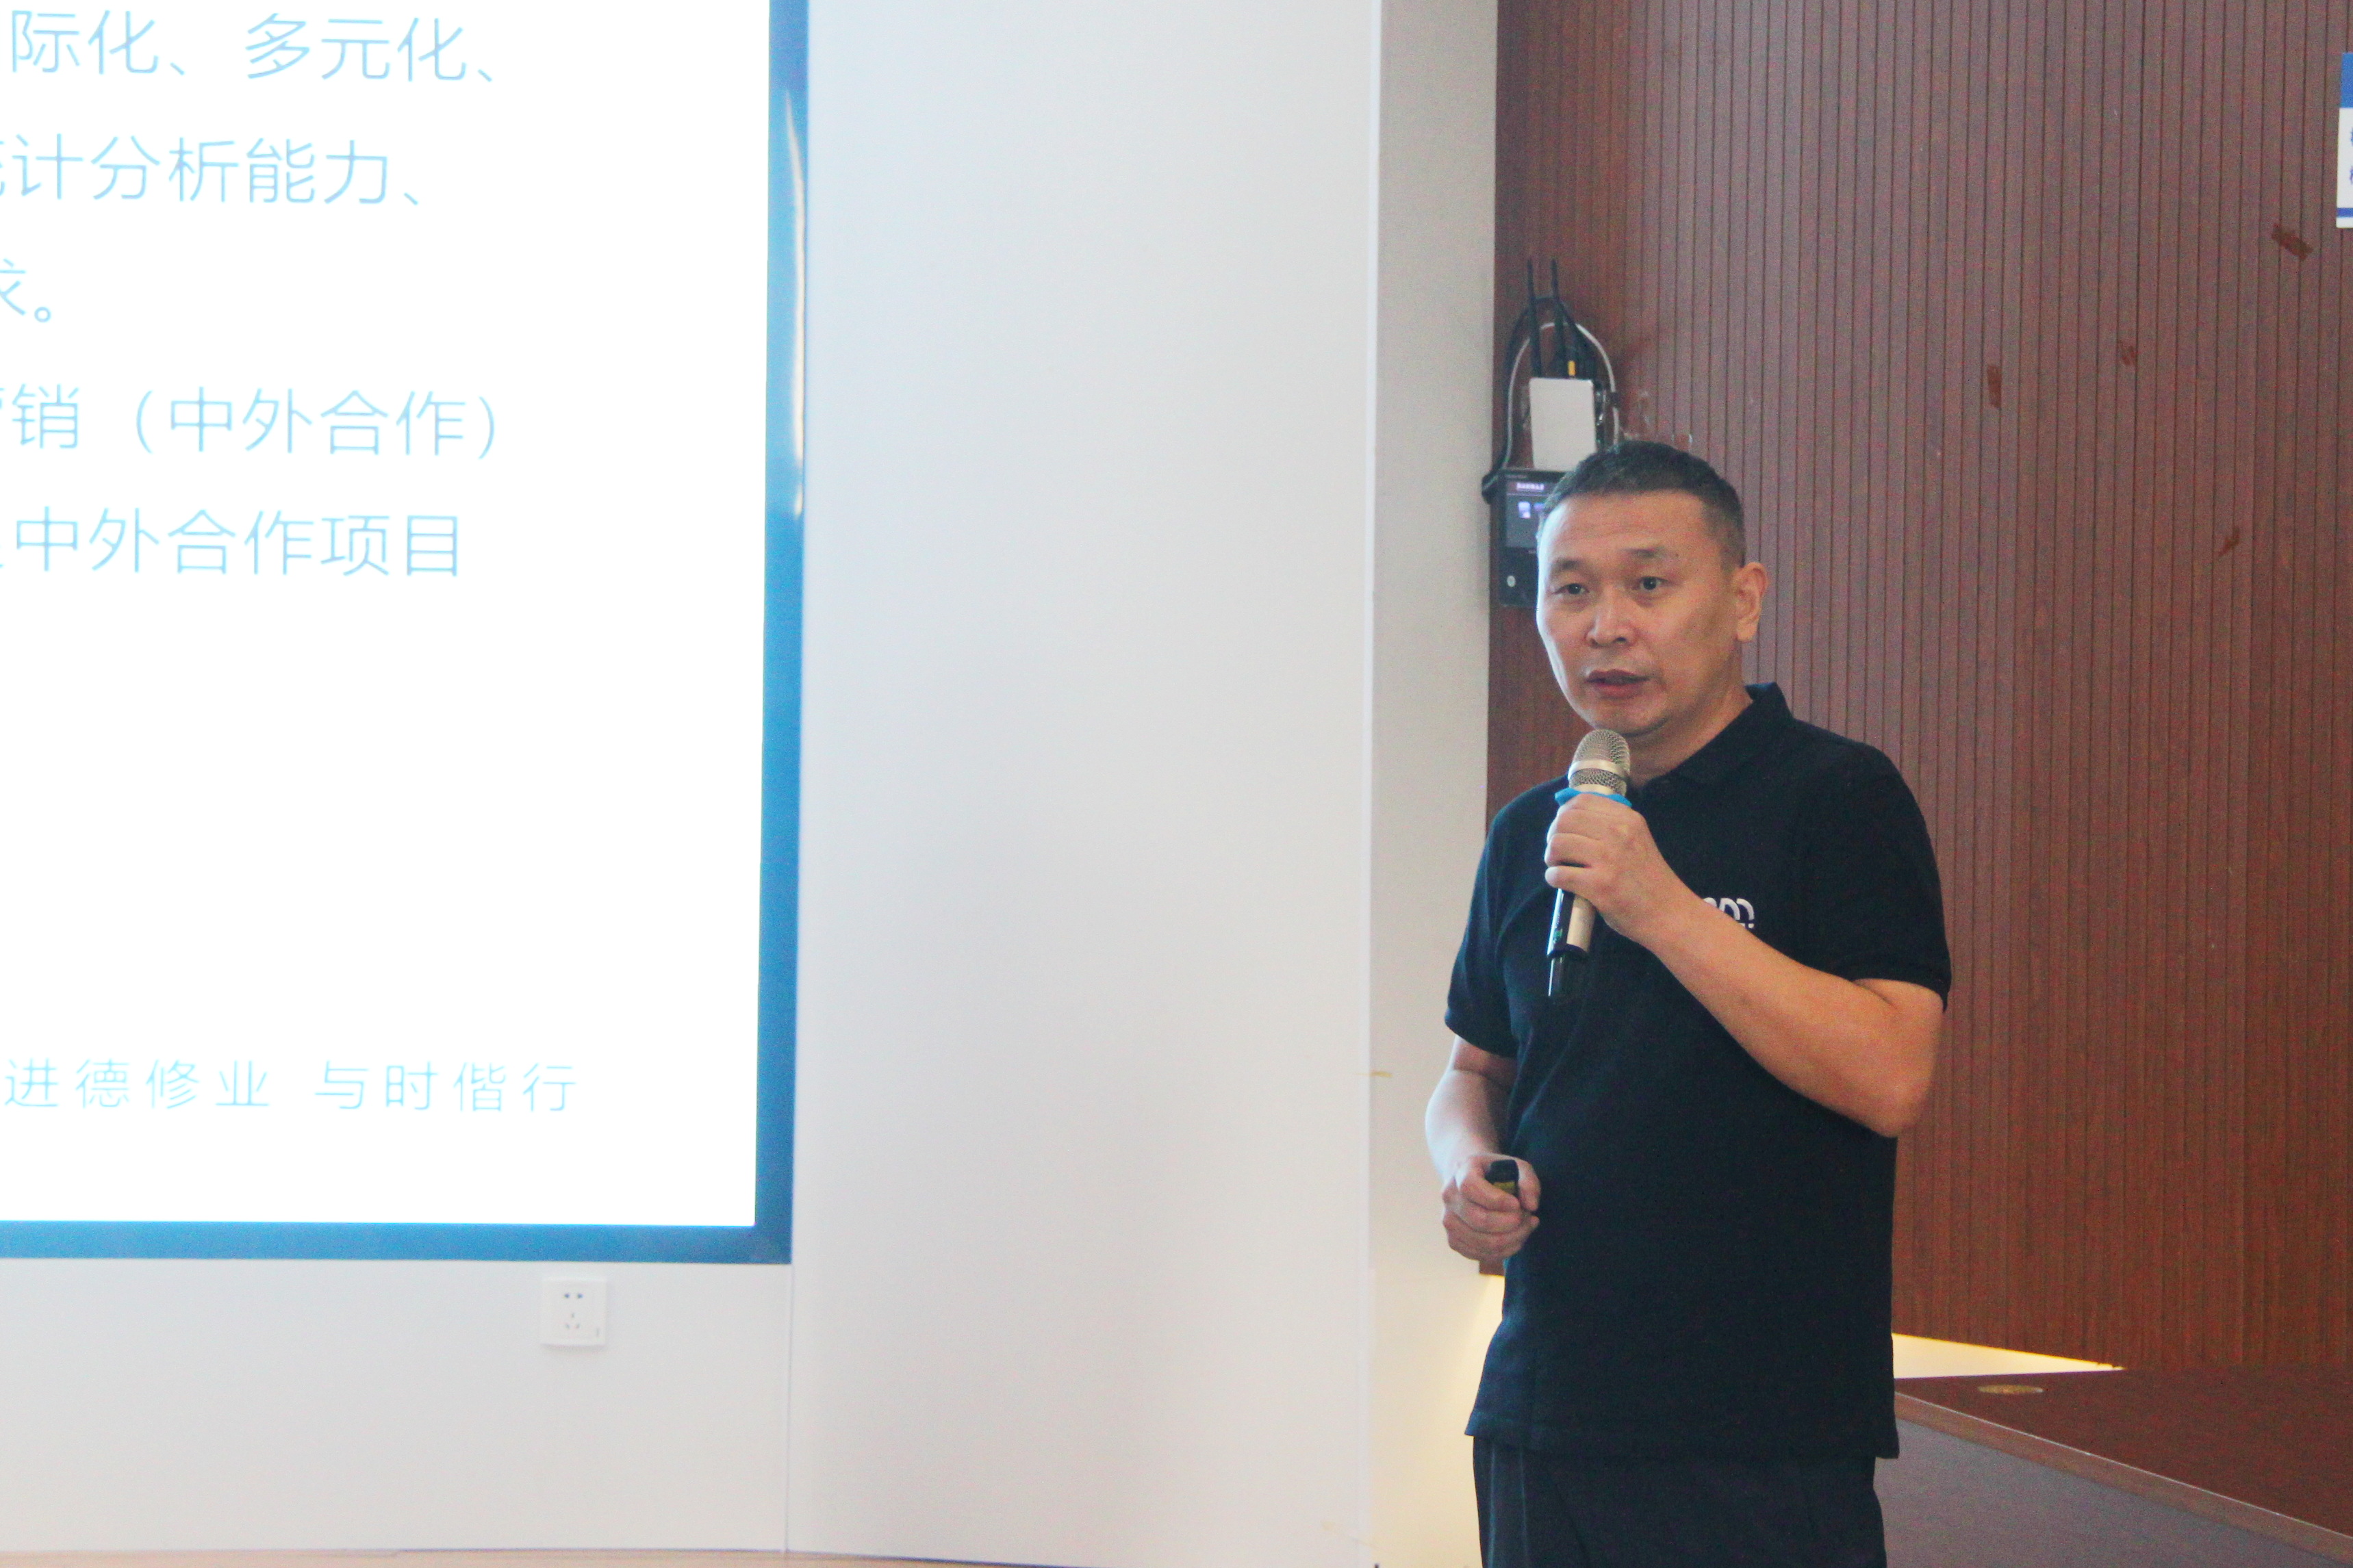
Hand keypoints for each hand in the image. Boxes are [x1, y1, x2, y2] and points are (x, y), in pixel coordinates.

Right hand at [1440, 1154, 1539, 1262]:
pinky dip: (1504, 1251)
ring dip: (1512, 1239)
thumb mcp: (1517, 1167)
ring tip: (1526, 1227)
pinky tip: (1516, 1238)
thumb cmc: (1496, 1173)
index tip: (1517, 1204)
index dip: (1496, 1200)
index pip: (1471, 1188)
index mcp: (1462, 1172)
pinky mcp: (1454, 1241)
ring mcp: (1449, 1221)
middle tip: (1528, 1217)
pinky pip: (1481, 1254)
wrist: (1470, 1181)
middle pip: (1479, 1220)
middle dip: (1511, 1223)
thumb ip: (1529, 1182)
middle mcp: (1450, 1197)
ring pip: (1482, 1242)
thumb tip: (1531, 1206)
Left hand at [1543, 793, 1695, 947]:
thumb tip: (1570, 821)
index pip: (1582, 801)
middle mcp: (1619, 833)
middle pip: (1565, 820)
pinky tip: (1561, 882)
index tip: (1564, 830)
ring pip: (1558, 844)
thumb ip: (1611, 828)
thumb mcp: (1637, 840)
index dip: (1564, 814)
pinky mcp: (1600, 885)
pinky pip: (1559, 874)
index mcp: (1628, 819)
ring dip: (1551, 856)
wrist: (1668, 914)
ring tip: (1559, 866)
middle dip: (1553, 836)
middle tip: (1557, 852)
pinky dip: (1553, 878)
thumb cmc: (1648, 880)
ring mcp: (1609, 858)